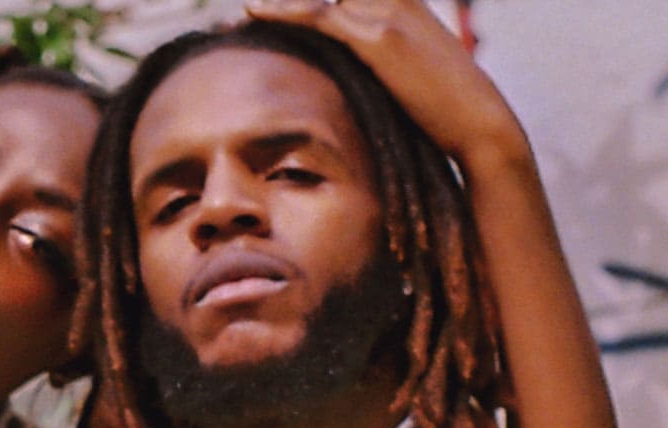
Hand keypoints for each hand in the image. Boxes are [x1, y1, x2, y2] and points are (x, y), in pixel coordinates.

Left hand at [243, 0, 529, 170]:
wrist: (477, 122)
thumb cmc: (443, 105)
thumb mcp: (406, 66)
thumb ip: (375, 50)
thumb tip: (349, 61)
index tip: (261, 4)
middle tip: (245, 3)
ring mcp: (387, 13)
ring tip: (243, 6)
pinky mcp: (378, 39)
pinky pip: (318, 17)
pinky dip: (282, 12)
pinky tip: (251, 11)